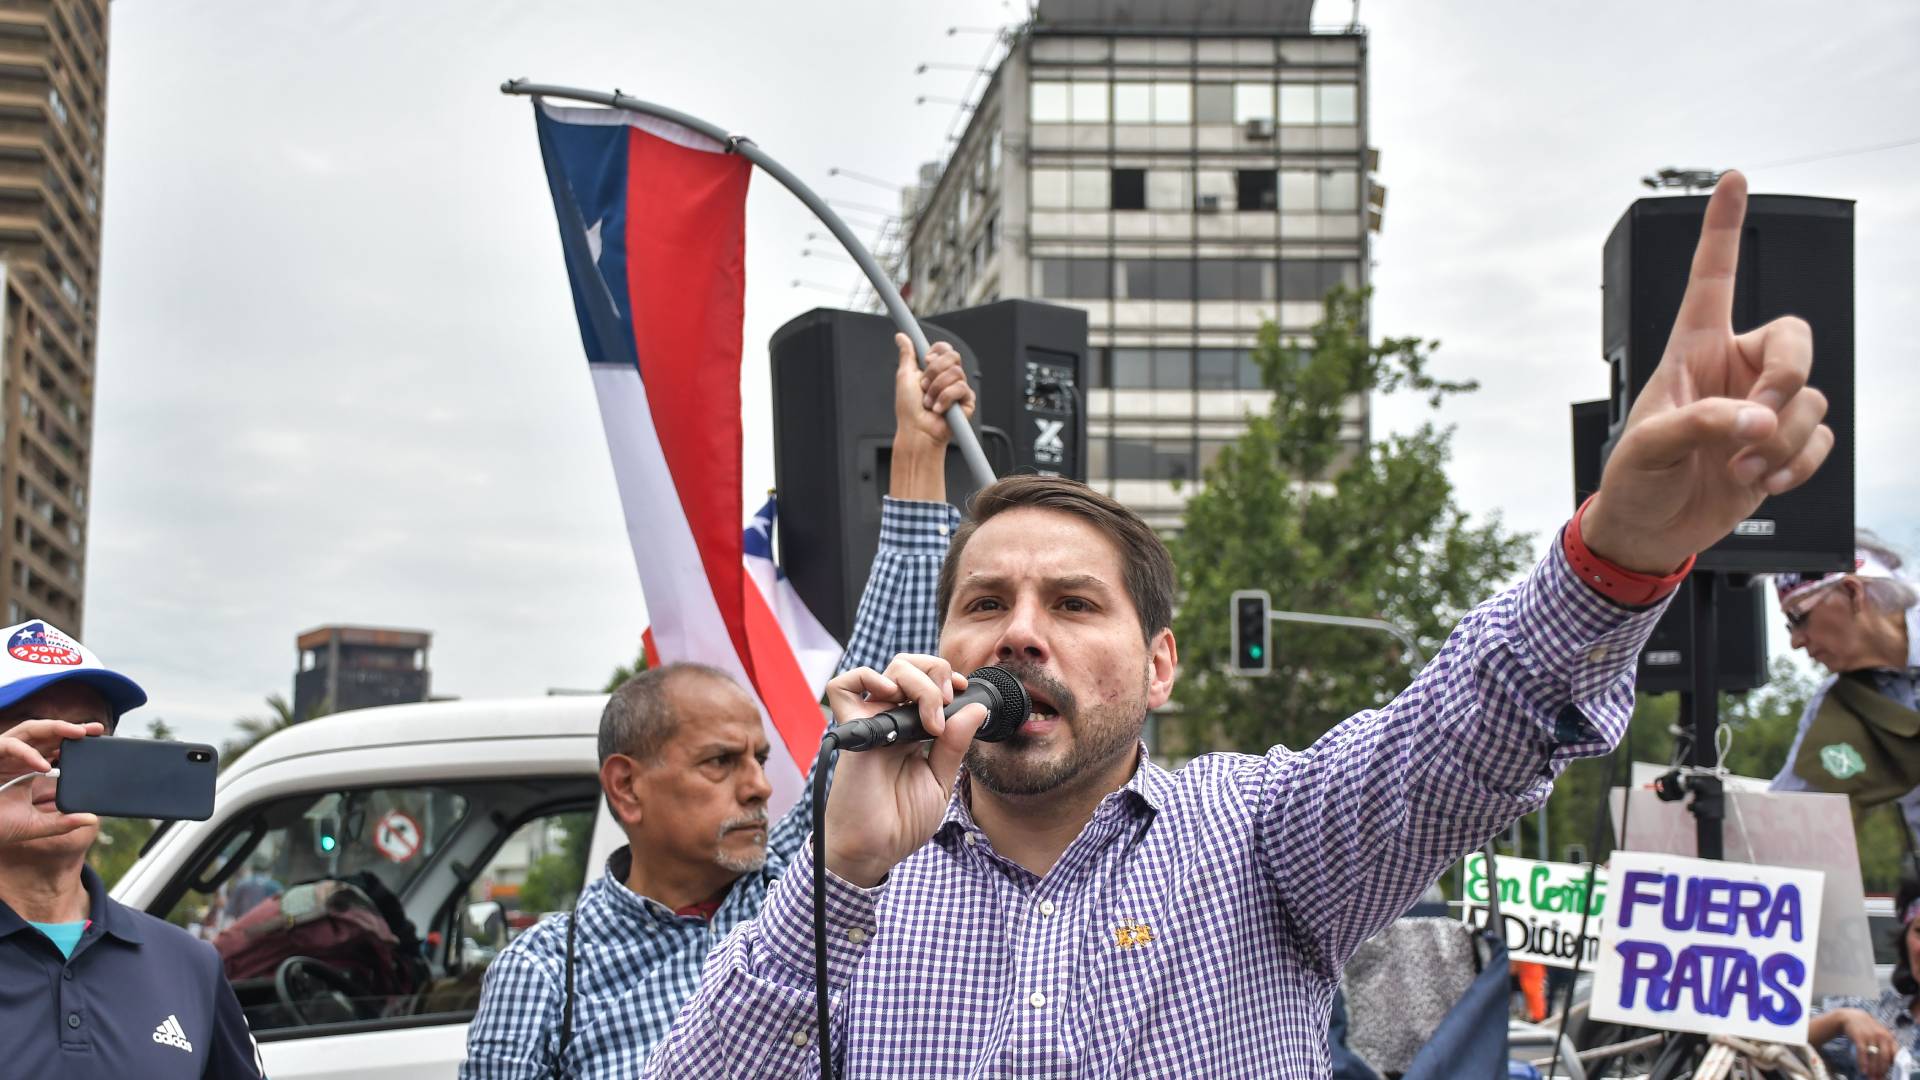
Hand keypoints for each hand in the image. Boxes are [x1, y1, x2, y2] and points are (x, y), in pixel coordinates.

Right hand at [0, 718, 104, 844]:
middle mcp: (17, 757)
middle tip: (96, 729)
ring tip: (78, 734)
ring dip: (55, 728)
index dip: (75, 740)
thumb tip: (91, 819)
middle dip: (72, 728)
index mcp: (28, 767)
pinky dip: (27, 753)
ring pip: (29, 730)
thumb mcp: (34, 825)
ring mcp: (2, 754)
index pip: (55, 747)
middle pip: (47, 733)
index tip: (99, 739)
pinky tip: (43, 765)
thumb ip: (61, 822)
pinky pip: (9, 745)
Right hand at [822, 655, 986, 887]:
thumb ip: (956, 744)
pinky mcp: (851, 729)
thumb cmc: (901, 821)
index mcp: (913, 730)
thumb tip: (976, 708)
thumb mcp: (941, 781)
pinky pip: (843, 686)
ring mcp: (871, 722)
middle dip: (937, 673)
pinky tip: (891, 697)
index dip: (947, 678)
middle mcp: (892, 720)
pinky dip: (867, 677)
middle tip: (947, 703)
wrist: (876, 849)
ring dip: (919, 682)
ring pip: (890, 669)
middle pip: (910, 666)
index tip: (963, 692)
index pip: (927, 681)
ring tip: (930, 716)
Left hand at [893, 334, 974, 451]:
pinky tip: (939, 409)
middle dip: (934, 371)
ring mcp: (959, 389)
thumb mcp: (905, 376)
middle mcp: (949, 377)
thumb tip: (901, 337)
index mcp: (935, 369)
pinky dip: (945, 399)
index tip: (926, 360)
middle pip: (953, 356)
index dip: (937, 351)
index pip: (945, 349)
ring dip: (936, 389)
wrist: (917, 430)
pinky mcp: (967, 401)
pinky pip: (961, 388)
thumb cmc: (909, 409)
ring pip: (956, 373)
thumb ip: (907, 354)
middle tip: (924, 386)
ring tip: (929, 402)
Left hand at [1582, 171, 1833, 572]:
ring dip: (1783, 439)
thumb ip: (1700, 424)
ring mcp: (1761, 408)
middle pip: (1795, 338)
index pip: (1712, 277)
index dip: (1723, 228)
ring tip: (1740, 466)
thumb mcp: (1647, 446)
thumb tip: (1759, 421)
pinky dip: (1798, 462)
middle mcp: (1733, 370)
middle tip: (1760, 418)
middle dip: (1788, 376)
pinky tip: (1763, 478)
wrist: (1649, 530)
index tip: (1731, 180)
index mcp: (1691, 350)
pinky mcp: (1782, 445)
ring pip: (1810, 398)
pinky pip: (1819, 438)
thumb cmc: (1634, 479)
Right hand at [1838, 1008, 1897, 1079]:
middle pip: (1885, 1057)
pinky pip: (1862, 1053)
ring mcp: (1870, 1036)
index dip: (1892, 1066)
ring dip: (1873, 1069)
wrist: (1851, 1017)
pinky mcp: (1859, 1036)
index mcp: (1889, 1037)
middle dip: (1882, 1070)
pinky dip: (1863, 1063)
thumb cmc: (1868, 1030)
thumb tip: (1889, 1065)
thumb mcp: (1880, 1035)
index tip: (1888, 1074)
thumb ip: (1886, 1047)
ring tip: (1870, 1076)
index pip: (1895, 1054)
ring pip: (1874, 1057)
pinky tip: (1862, 1070)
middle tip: (1878, 1078)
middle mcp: (1882, 1036)